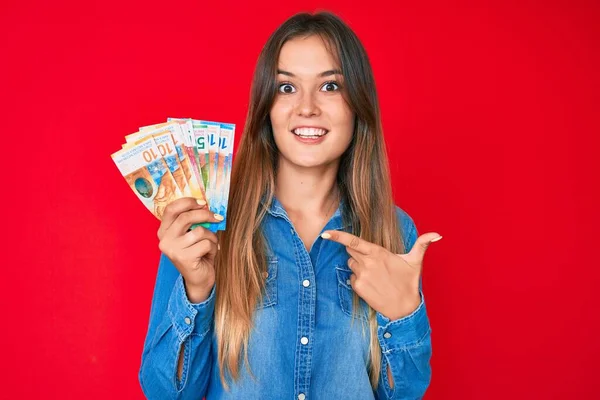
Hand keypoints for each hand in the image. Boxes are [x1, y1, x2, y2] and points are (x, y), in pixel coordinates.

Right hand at [157, 197, 223, 302]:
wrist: (199, 279)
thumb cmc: (197, 253)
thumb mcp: (192, 235)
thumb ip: (194, 221)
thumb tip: (206, 205)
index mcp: (164, 231)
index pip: (171, 209)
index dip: (188, 202)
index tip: (203, 202)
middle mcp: (164, 239)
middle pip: (186, 217)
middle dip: (205, 215)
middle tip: (217, 217)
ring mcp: (173, 249)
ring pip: (199, 231)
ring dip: (211, 236)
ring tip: (211, 244)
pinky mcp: (184, 258)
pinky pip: (205, 243)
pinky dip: (212, 247)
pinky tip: (208, 254)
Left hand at [321, 230, 441, 319]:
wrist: (404, 308)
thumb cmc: (408, 282)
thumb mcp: (415, 261)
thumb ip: (422, 244)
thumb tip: (438, 234)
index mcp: (378, 253)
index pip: (353, 241)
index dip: (337, 236)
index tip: (325, 233)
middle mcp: (367, 263)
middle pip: (351, 250)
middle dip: (358, 252)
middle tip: (374, 260)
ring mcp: (361, 276)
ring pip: (350, 263)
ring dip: (358, 265)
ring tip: (375, 273)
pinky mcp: (358, 287)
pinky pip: (351, 277)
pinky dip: (358, 278)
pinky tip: (371, 283)